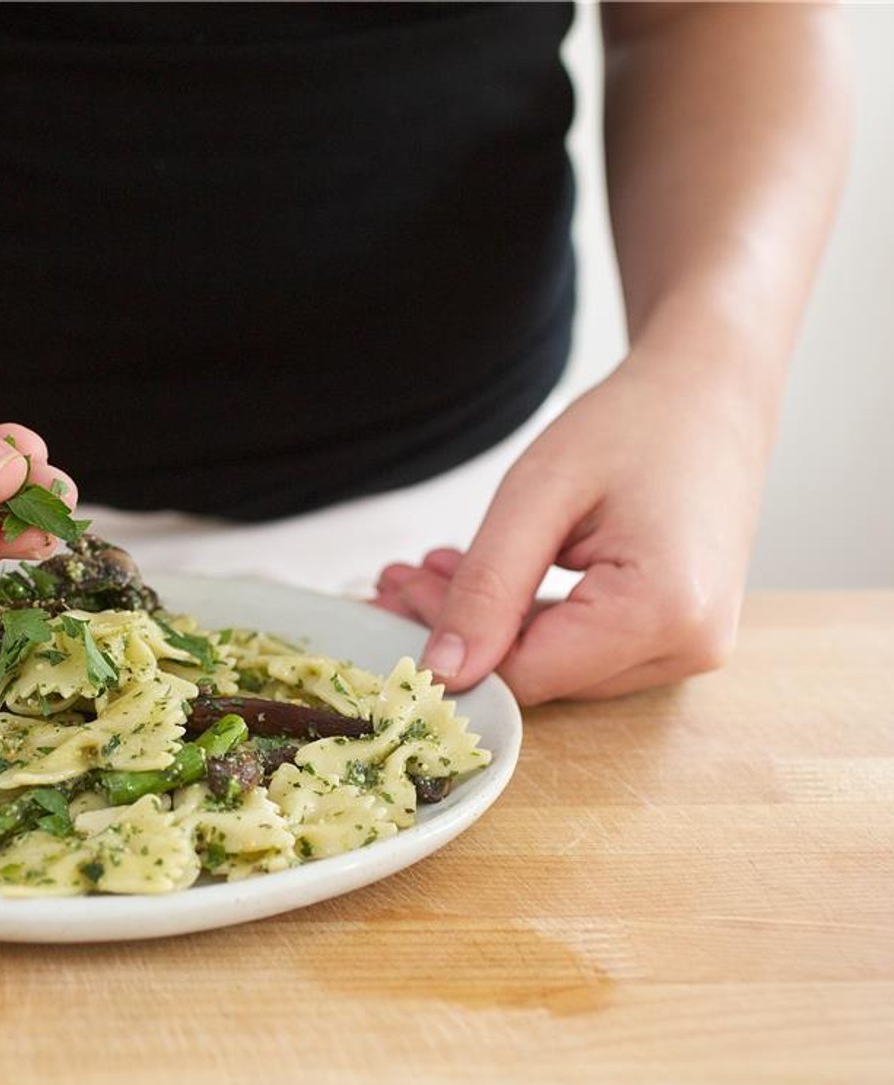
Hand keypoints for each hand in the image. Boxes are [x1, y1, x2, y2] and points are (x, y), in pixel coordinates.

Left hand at [373, 350, 770, 703]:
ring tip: (426, 569)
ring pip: (555, 665)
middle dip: (459, 632)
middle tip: (393, 579)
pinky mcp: (676, 634)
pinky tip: (476, 577)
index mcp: (663, 611)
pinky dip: (524, 618)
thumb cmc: (636, 423)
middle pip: (540, 674)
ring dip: (485, 623)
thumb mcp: (539, 494)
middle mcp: (688, 645)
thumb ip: (487, 587)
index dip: (449, 650)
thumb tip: (443, 671)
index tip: (390, 602)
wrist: (713, 391)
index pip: (527, 675)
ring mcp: (689, 646)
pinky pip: (582, 647)